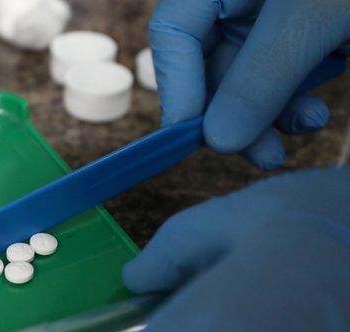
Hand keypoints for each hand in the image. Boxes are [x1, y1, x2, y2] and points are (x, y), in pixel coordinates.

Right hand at [150, 0, 349, 168]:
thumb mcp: (315, 14)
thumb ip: (261, 77)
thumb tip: (218, 142)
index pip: (175, 32)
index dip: (180, 87)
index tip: (198, 137)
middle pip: (211, 63)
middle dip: (237, 112)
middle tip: (259, 155)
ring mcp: (272, 12)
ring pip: (249, 76)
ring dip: (271, 112)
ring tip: (309, 124)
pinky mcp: (304, 28)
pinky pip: (284, 73)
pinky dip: (297, 97)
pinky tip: (318, 108)